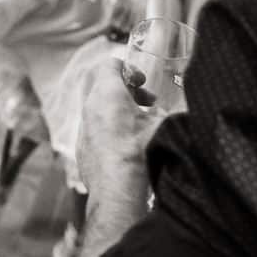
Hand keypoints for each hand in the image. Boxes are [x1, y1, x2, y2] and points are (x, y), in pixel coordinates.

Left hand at [76, 57, 162, 189]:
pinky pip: (94, 131)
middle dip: (126, 91)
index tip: (142, 81)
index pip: (110, 65)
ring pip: (98, 110)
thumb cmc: (141, 154)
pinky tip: (127, 146)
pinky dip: (109, 131)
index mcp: (107, 94)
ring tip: (139, 125)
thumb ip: (167, 113)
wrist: (118, 190)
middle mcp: (90, 109)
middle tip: (147, 102)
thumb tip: (174, 114)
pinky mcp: (82, 150)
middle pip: (103, 86)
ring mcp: (82, 130)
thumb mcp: (163, 125)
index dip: (129, 68)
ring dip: (118, 112)